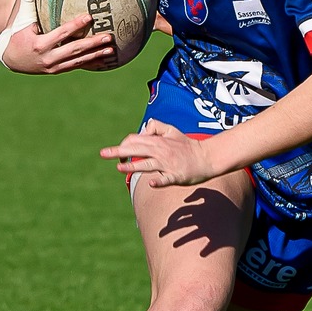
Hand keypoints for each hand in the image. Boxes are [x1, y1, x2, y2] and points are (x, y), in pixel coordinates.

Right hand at [2, 0, 116, 73]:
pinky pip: (76, 66)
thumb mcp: (20, 19)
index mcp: (39, 44)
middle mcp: (48, 58)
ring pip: (78, 61)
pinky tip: (104, 59)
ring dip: (96, 55)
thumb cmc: (16, 34)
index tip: (90, 17)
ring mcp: (53, 67)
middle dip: (92, 44)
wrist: (10, 59)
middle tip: (108, 37)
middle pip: (74, 50)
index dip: (76, 25)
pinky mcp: (57, 70)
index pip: (61, 34)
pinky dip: (90, 63)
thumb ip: (27, 1)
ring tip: (111, 49)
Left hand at [101, 119, 215, 187]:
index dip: (124, 146)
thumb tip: (141, 130)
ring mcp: (168, 164)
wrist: (207, 157)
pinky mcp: (176, 175)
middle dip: (119, 152)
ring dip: (133, 167)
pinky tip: (150, 183)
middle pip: (137, 150)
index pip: (135, 140)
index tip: (117, 154)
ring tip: (119, 168)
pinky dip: (158, 181)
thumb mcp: (172, 131)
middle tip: (103, 153)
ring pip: (147, 164)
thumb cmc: (187, 145)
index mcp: (158, 142)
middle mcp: (161, 151)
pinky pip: (166, 179)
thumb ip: (156, 127)